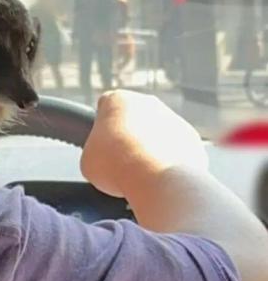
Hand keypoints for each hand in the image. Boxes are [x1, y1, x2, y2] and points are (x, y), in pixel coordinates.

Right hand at [80, 91, 207, 197]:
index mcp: (119, 100)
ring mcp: (174, 120)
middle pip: (135, 120)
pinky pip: (176, 152)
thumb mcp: (88, 159)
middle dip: (129, 140)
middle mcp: (149, 103)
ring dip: (150, 152)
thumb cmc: (115, 165)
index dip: (102, 129)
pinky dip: (169, 165)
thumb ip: (97, 151)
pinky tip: (160, 180)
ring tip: (140, 177)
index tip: (102, 148)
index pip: (106, 108)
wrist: (154, 177)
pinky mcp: (193, 140)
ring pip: (158, 135)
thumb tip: (107, 159)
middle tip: (121, 165)